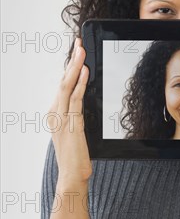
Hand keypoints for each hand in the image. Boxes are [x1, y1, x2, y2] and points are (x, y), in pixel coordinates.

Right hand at [47, 37, 92, 183]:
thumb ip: (76, 114)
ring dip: (75, 66)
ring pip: (66, 86)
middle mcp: (55, 113)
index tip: (76, 51)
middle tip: (78, 43)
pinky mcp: (71, 124)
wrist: (72, 176)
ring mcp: (61, 119)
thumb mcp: (75, 130)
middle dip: (71, 60)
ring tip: (81, 51)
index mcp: (55, 113)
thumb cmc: (76, 156)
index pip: (62, 84)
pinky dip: (80, 83)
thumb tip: (83, 99)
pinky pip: (75, 99)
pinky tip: (85, 72)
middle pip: (62, 80)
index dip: (69, 66)